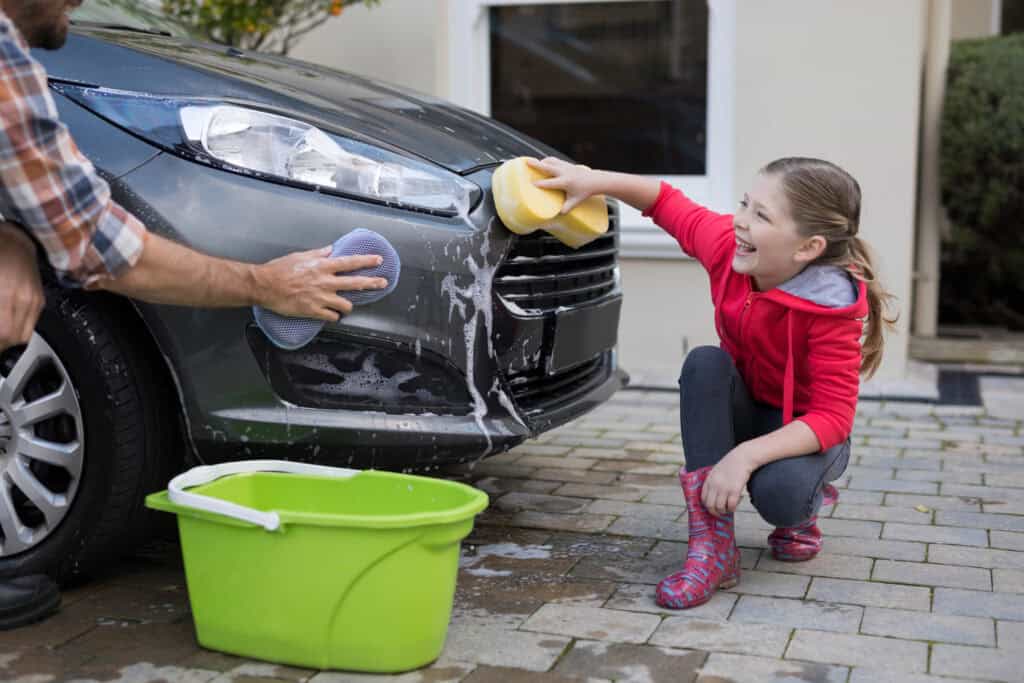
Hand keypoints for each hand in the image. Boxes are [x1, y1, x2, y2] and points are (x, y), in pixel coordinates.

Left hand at [0, 222, 44, 350]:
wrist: (15, 236)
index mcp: (6, 293)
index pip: (4, 334)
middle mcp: (25, 299)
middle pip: (13, 338)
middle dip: (1, 342)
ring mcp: (35, 299)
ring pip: (22, 335)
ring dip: (7, 338)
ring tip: (1, 332)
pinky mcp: (39, 299)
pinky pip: (30, 324)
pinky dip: (16, 329)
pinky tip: (6, 324)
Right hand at [253, 246, 387, 320]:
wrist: (264, 286)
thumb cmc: (279, 270)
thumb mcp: (300, 256)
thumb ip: (318, 254)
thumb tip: (331, 250)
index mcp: (322, 267)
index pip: (350, 262)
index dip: (366, 261)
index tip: (378, 260)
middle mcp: (325, 282)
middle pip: (355, 283)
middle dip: (372, 283)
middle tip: (383, 283)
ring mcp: (321, 298)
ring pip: (346, 304)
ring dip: (348, 306)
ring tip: (346, 306)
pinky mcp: (313, 311)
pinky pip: (332, 316)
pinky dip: (334, 315)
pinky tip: (332, 314)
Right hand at [527, 157, 599, 213]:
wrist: (594, 180)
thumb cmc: (584, 192)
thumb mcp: (575, 201)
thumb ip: (566, 208)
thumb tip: (558, 215)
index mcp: (566, 182)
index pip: (550, 183)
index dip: (541, 184)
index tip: (532, 184)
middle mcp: (564, 172)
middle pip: (548, 167)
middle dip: (537, 165)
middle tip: (527, 162)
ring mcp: (565, 166)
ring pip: (550, 161)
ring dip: (541, 162)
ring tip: (532, 163)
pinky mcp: (566, 163)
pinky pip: (554, 160)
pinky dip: (547, 161)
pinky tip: (542, 163)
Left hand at [702, 447, 756, 517]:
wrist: (742, 457)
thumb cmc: (731, 464)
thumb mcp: (716, 471)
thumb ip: (713, 482)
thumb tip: (714, 495)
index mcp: (709, 480)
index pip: (703, 498)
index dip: (707, 506)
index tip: (712, 507)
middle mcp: (714, 485)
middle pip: (710, 505)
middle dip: (715, 512)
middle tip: (720, 513)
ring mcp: (724, 488)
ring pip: (720, 508)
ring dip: (725, 511)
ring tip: (729, 508)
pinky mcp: (734, 490)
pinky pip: (731, 506)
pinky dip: (733, 508)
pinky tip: (736, 503)